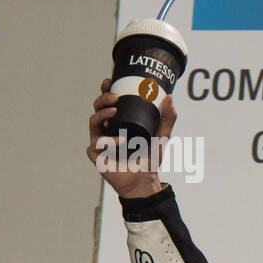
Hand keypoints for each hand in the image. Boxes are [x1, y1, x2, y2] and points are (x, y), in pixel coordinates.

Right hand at [86, 77, 175, 197]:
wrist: (145, 181)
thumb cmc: (150, 159)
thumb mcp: (162, 136)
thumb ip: (168, 118)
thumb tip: (169, 97)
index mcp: (119, 123)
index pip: (109, 103)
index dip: (106, 91)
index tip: (110, 81)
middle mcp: (107, 130)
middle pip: (97, 108)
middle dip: (102, 99)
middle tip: (115, 97)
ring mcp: (100, 142)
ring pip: (93, 122)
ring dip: (102, 114)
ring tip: (114, 110)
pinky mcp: (96, 155)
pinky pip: (97, 144)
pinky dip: (108, 141)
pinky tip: (119, 141)